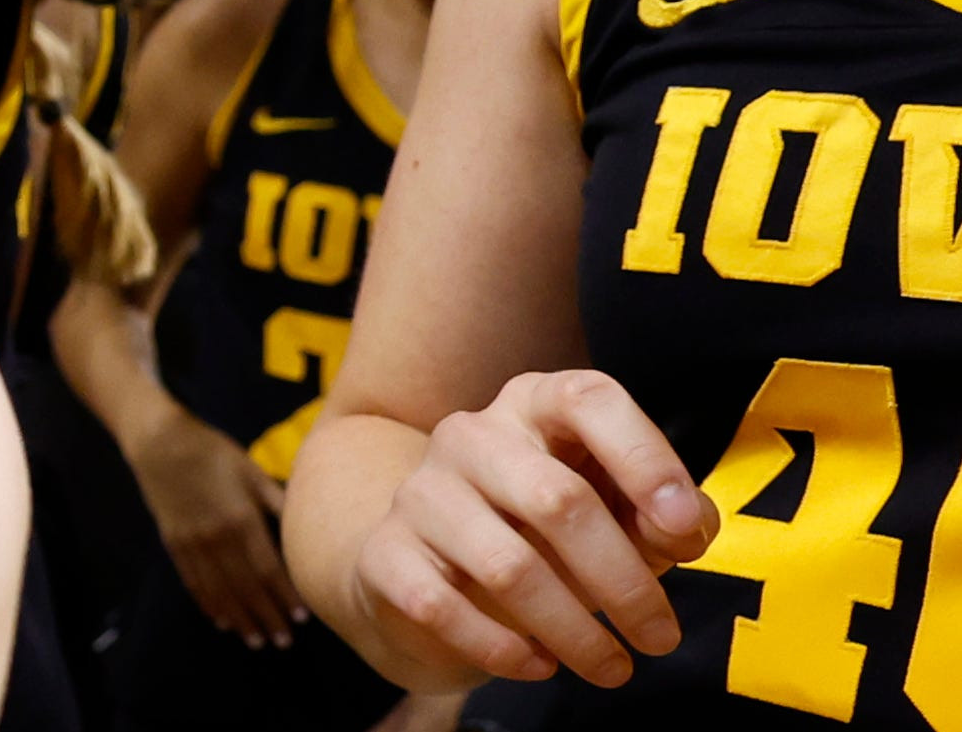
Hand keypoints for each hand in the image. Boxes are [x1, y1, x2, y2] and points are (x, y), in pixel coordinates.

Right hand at [128, 408, 306, 648]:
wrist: (160, 442)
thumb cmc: (214, 453)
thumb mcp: (252, 472)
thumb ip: (278, 501)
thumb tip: (306, 525)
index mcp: (241, 519)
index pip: (268, 569)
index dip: (285, 597)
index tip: (302, 618)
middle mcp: (217, 538)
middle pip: (245, 588)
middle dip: (266, 617)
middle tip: (283, 641)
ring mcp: (192, 543)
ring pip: (219, 591)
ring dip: (239, 618)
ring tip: (256, 640)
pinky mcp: (173, 543)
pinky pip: (193, 581)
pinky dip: (208, 604)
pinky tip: (221, 619)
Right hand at [347, 369, 713, 686]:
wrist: (428, 563)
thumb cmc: (546, 535)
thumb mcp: (616, 515)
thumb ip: (663, 518)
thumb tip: (683, 530)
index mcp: (533, 406)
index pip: (588, 399)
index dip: (644, 457)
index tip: (684, 528)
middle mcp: (470, 435)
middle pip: (558, 500)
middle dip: (624, 582)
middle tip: (661, 638)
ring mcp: (420, 491)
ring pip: (508, 567)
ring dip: (575, 631)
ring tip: (613, 668)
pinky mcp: (385, 552)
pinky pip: (443, 607)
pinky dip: (502, 649)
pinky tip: (539, 665)